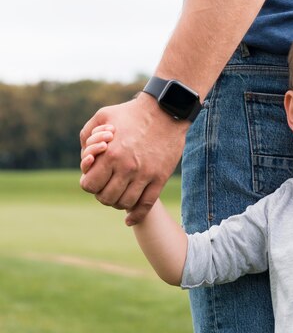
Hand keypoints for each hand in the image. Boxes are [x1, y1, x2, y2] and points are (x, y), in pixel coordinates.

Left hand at [79, 93, 189, 225]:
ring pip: (125, 203)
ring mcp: (145, 174)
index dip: (88, 184)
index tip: (93, 179)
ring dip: (118, 204)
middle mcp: (127, 167)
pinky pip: (146, 204)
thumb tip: (85, 159)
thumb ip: (87, 136)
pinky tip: (129, 220)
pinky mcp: (160, 178)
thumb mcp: (102, 116)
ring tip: (119, 195)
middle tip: (106, 188)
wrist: (166, 111)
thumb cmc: (132, 112)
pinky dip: (136, 216)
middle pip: (106, 198)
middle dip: (102, 195)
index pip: (90, 185)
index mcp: (110, 154)